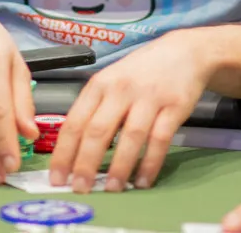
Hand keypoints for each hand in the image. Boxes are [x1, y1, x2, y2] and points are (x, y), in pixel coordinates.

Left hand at [48, 29, 209, 193]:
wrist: (184, 52)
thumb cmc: (141, 72)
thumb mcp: (111, 81)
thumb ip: (94, 109)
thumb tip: (74, 151)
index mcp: (99, 85)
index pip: (75, 122)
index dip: (64, 153)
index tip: (57, 178)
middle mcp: (121, 89)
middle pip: (98, 130)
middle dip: (85, 163)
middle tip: (80, 188)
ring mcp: (149, 97)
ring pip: (130, 136)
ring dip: (119, 166)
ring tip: (112, 188)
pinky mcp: (174, 105)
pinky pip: (160, 139)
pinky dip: (150, 163)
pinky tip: (143, 180)